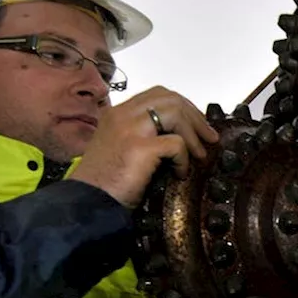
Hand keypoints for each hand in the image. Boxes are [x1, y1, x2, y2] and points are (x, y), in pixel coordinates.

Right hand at [70, 86, 218, 208]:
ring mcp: (130, 129)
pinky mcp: (139, 147)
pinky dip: (184, 159)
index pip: (157, 95)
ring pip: (175, 112)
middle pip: (170, 98)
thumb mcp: (119, 149)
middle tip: (209, 137)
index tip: (196, 124)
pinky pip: (176, 143)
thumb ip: (141, 136)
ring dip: (193, 134)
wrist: (87, 202)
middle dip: (195, 117)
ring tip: (200, 155)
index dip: (182, 106)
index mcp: (117, 114)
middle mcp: (122, 115)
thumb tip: (177, 137)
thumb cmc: (103, 183)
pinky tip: (179, 173)